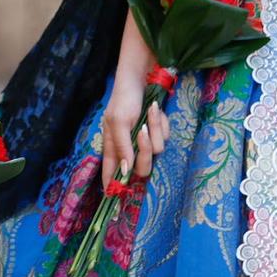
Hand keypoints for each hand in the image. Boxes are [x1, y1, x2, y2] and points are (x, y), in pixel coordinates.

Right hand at [102, 68, 169, 183]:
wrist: (144, 78)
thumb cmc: (124, 99)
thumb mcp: (118, 121)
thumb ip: (122, 147)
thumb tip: (124, 170)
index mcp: (113, 147)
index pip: (110, 173)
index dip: (113, 186)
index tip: (115, 198)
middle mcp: (129, 148)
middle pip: (142, 168)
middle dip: (146, 150)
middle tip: (142, 131)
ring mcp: (144, 141)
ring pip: (157, 151)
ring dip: (156, 129)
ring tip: (150, 111)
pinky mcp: (157, 133)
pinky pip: (165, 138)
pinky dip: (162, 124)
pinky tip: (156, 111)